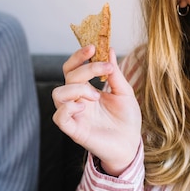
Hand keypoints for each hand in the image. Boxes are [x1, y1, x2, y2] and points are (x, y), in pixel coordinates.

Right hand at [52, 45, 141, 175]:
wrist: (131, 143)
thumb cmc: (127, 118)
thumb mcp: (125, 92)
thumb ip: (114, 74)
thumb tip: (109, 49)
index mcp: (88, 89)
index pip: (74, 68)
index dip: (79, 56)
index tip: (93, 47)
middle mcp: (78, 100)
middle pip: (68, 77)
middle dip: (85, 69)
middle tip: (105, 69)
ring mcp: (74, 115)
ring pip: (57, 94)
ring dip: (77, 89)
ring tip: (96, 96)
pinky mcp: (74, 130)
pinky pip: (59, 117)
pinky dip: (69, 108)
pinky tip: (84, 107)